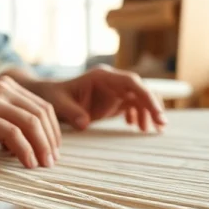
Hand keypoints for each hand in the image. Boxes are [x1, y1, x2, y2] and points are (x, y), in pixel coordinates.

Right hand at [0, 76, 60, 168]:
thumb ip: (9, 122)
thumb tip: (35, 143)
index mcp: (5, 86)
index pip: (42, 106)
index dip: (52, 131)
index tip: (53, 152)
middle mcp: (1, 88)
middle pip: (41, 114)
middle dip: (51, 140)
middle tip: (51, 162)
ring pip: (31, 123)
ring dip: (42, 147)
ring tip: (43, 166)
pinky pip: (13, 135)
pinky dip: (25, 151)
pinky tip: (27, 164)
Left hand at [23, 65, 166, 132]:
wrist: (49, 96)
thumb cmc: (52, 97)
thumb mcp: (58, 104)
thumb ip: (71, 112)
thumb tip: (84, 124)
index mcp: (102, 76)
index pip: (131, 82)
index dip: (146, 96)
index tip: (156, 113)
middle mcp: (112, 81)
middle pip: (141, 89)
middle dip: (153, 106)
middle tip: (160, 126)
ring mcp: (115, 90)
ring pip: (141, 98)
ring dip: (148, 113)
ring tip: (148, 131)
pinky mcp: (114, 100)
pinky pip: (134, 106)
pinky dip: (140, 116)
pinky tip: (136, 128)